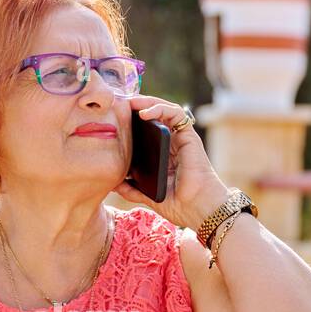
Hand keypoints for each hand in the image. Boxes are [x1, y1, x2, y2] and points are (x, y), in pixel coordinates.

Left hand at [111, 94, 231, 230]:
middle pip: (154, 117)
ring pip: (165, 110)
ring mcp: (181, 139)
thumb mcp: (148, 196)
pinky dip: (161, 109)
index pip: (146, 131)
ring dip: (148, 102)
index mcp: (162, 155)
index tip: (114, 118)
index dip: (132, 122)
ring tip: (131, 103)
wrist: (197, 209)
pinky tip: (146, 114)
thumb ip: (132, 190)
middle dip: (137, 107)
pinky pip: (177, 114)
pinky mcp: (189, 136)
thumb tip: (113, 184)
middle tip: (120, 105)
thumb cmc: (178, 204)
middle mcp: (172, 143)